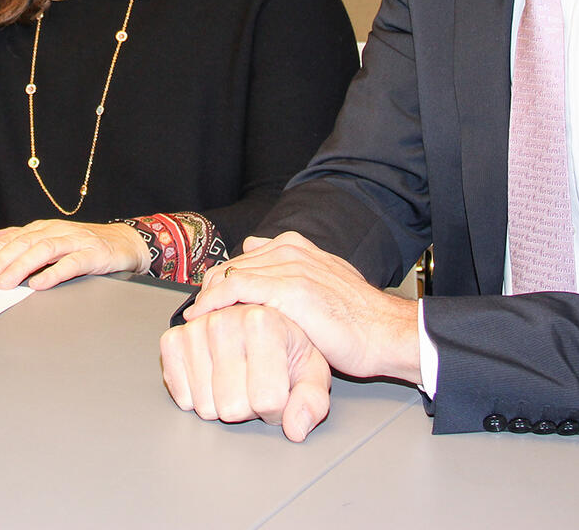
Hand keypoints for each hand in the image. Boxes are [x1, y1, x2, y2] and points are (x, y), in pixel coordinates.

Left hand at [0, 220, 149, 289]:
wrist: (124, 242)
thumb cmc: (84, 243)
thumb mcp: (48, 237)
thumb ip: (17, 238)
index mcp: (42, 228)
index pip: (9, 240)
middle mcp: (56, 231)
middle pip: (22, 244)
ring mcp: (75, 241)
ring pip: (43, 250)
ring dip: (21, 267)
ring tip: (4, 284)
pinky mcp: (92, 254)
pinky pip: (71, 263)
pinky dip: (53, 273)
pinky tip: (39, 284)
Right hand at [160, 304, 331, 442]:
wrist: (254, 325)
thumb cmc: (284, 348)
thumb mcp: (311, 372)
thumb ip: (311, 402)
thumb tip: (296, 428)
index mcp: (264, 322)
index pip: (267, 399)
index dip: (277, 407)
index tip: (279, 388)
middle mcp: (225, 319)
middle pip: (232, 407)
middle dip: (247, 407)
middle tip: (254, 383)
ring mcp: (195, 329)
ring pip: (205, 407)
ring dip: (221, 402)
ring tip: (235, 378)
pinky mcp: (172, 341)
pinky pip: (181, 396)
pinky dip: (196, 397)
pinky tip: (212, 377)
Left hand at [186, 232, 420, 383]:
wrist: (384, 332)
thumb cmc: (358, 317)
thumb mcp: (324, 279)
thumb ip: (294, 266)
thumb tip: (256, 247)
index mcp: (297, 245)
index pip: (243, 257)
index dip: (222, 279)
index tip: (209, 299)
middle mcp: (291, 250)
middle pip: (231, 265)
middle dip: (210, 289)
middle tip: (197, 312)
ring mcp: (289, 267)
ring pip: (230, 274)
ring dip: (207, 296)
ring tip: (195, 317)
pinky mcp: (288, 289)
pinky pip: (236, 289)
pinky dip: (214, 301)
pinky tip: (203, 316)